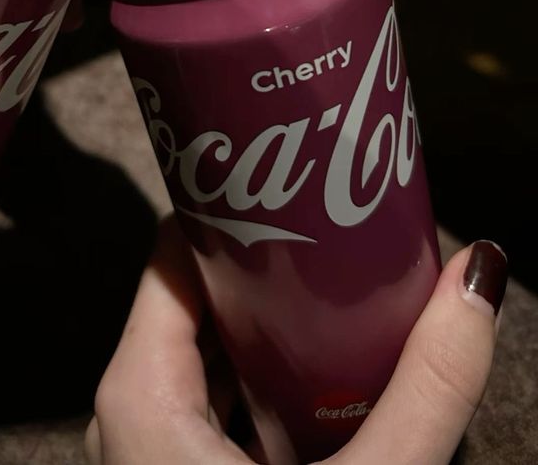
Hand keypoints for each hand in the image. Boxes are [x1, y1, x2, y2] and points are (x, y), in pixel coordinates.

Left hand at [86, 218, 504, 464]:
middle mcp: (130, 407)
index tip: (297, 172)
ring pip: (210, 351)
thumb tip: (480, 279)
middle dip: (271, 263)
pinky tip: (324, 372)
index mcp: (137, 389)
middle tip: (342, 225)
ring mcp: (149, 446)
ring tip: (344, 283)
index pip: (175, 252)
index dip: (235, 206)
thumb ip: (427, 392)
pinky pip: (218, 399)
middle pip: (197, 295)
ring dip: (274, 322)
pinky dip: (267, 376)